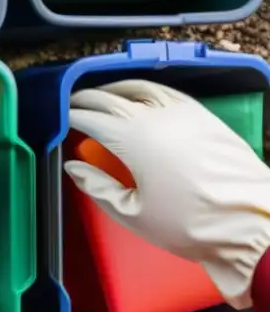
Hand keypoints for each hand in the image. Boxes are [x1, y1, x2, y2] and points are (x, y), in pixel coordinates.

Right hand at [66, 79, 269, 306]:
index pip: (90, 117)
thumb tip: (75, 167)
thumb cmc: (190, 224)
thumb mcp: (133, 214)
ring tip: (103, 96)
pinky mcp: (204, 116)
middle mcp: (154, 116)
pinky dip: (146, 90)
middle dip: (88, 99)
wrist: (252, 225)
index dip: (71, 115)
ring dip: (115, 89)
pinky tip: (142, 98)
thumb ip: (98, 187)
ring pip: (139, 87)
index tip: (60, 119)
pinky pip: (167, 92)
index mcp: (131, 138)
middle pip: (110, 97)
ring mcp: (182, 112)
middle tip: (74, 105)